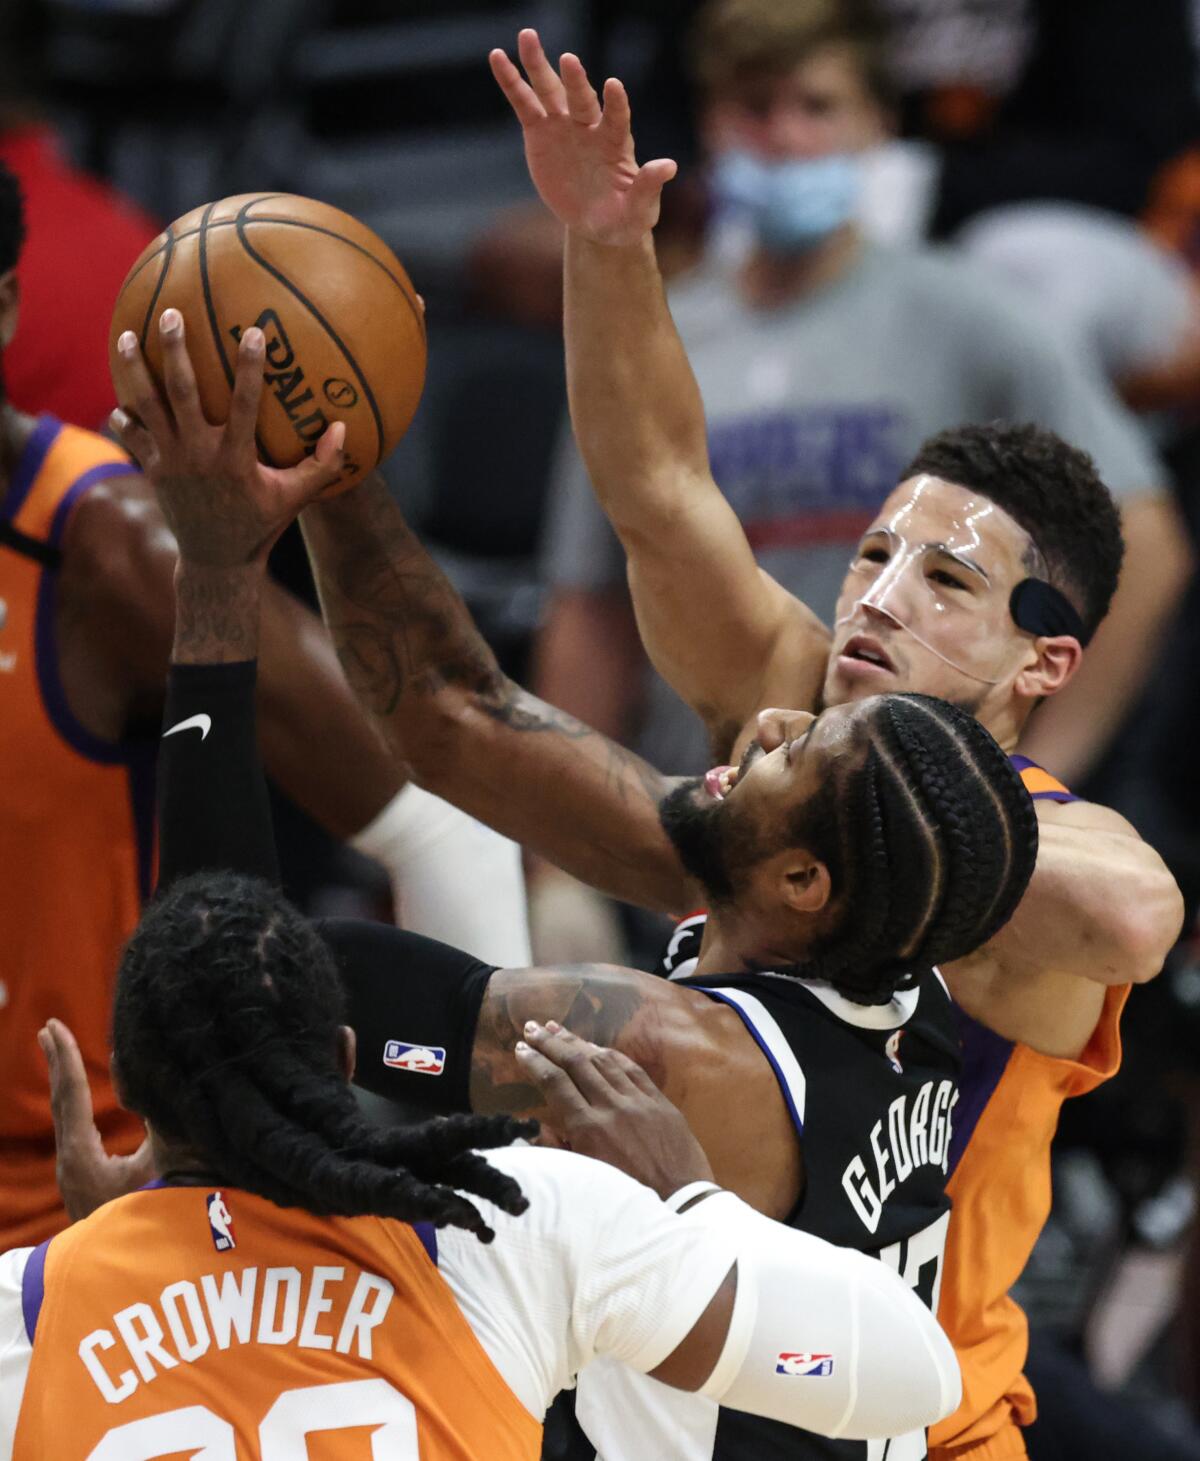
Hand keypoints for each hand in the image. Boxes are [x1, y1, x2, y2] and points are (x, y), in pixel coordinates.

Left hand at [39, 1019, 155, 1221]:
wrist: (139, 1273)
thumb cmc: (155, 1216)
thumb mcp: (164, 1161)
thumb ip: (157, 1119)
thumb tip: (153, 1079)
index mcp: (82, 1156)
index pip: (71, 1096)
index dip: (65, 1058)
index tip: (55, 1026)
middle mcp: (70, 1163)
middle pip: (60, 1103)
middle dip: (57, 1063)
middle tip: (49, 1028)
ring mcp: (74, 1176)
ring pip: (65, 1119)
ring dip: (64, 1083)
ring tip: (59, 1054)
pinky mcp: (84, 1184)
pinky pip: (74, 1132)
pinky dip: (74, 1104)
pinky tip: (80, 1102)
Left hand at [111, 309, 345, 569]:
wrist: (216, 561)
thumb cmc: (261, 525)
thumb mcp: (296, 499)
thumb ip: (323, 466)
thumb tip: (342, 429)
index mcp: (235, 459)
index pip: (244, 404)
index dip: (249, 368)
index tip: (252, 332)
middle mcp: (198, 455)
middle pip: (182, 392)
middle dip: (175, 351)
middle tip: (172, 315)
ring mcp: (170, 461)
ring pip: (147, 405)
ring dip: (135, 369)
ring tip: (126, 335)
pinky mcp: (151, 469)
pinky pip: (131, 433)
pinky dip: (124, 413)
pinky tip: (124, 395)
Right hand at [489, 29, 676, 246]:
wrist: (598, 222)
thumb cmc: (624, 216)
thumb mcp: (639, 209)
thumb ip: (649, 186)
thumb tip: (669, 166)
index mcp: (615, 142)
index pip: (617, 117)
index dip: (616, 104)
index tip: (613, 86)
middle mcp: (589, 126)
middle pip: (581, 98)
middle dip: (576, 81)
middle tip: (568, 59)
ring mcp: (563, 126)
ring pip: (550, 91)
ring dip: (538, 64)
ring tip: (527, 36)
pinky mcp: (540, 132)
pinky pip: (524, 104)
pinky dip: (511, 82)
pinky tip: (497, 57)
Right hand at [515, 1019, 713, 1198]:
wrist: (680, 1202)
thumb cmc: (627, 1197)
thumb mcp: (584, 1177)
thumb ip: (559, 1147)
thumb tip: (538, 1125)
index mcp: (588, 1128)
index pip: (555, 1083)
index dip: (536, 1062)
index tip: (520, 1048)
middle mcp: (611, 1107)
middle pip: (576, 1063)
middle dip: (551, 1043)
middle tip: (532, 1027)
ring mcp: (637, 1100)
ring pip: (603, 1060)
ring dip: (577, 1041)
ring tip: (557, 1029)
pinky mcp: (659, 1100)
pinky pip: (632, 1069)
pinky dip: (611, 1054)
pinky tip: (597, 1046)